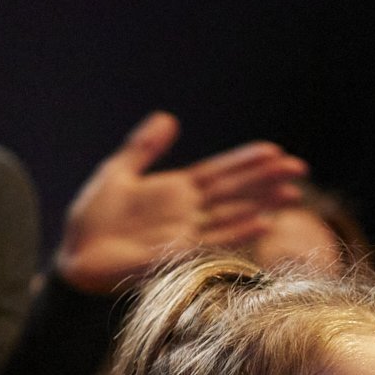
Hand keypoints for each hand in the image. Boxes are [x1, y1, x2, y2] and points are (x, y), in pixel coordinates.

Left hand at [54, 112, 306, 293]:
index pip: (219, 173)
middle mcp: (187, 214)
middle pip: (235, 192)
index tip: (275, 151)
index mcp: (176, 191)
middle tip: (299, 168)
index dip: (245, 162)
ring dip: (263, 205)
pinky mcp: (176, 256)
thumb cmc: (93, 218)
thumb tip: (168, 118)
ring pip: (233, 216)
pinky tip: (263, 223)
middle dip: (266, 180)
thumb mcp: (118, 172)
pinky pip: (214, 243)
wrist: (74, 255)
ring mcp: (185, 235)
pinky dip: (239, 233)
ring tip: (292, 194)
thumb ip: (144, 147)